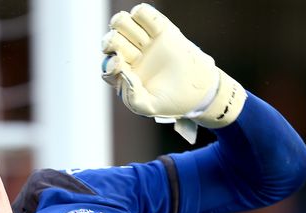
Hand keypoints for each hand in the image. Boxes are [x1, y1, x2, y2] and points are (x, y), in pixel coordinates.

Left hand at [101, 3, 246, 142]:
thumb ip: (132, 98)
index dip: (111, 63)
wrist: (197, 89)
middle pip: (111, 39)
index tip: (120, 65)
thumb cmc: (170, 100)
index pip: (108, 64)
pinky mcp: (159, 28)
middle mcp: (130, 54)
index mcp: (123, 74)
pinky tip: (153, 31)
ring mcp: (143, 39)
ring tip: (143, 42)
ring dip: (126, 28)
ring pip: (121, 22)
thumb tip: (123, 73)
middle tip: (134, 53)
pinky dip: (141, 15)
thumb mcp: (149, 107)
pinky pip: (142, 12)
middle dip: (114, 42)